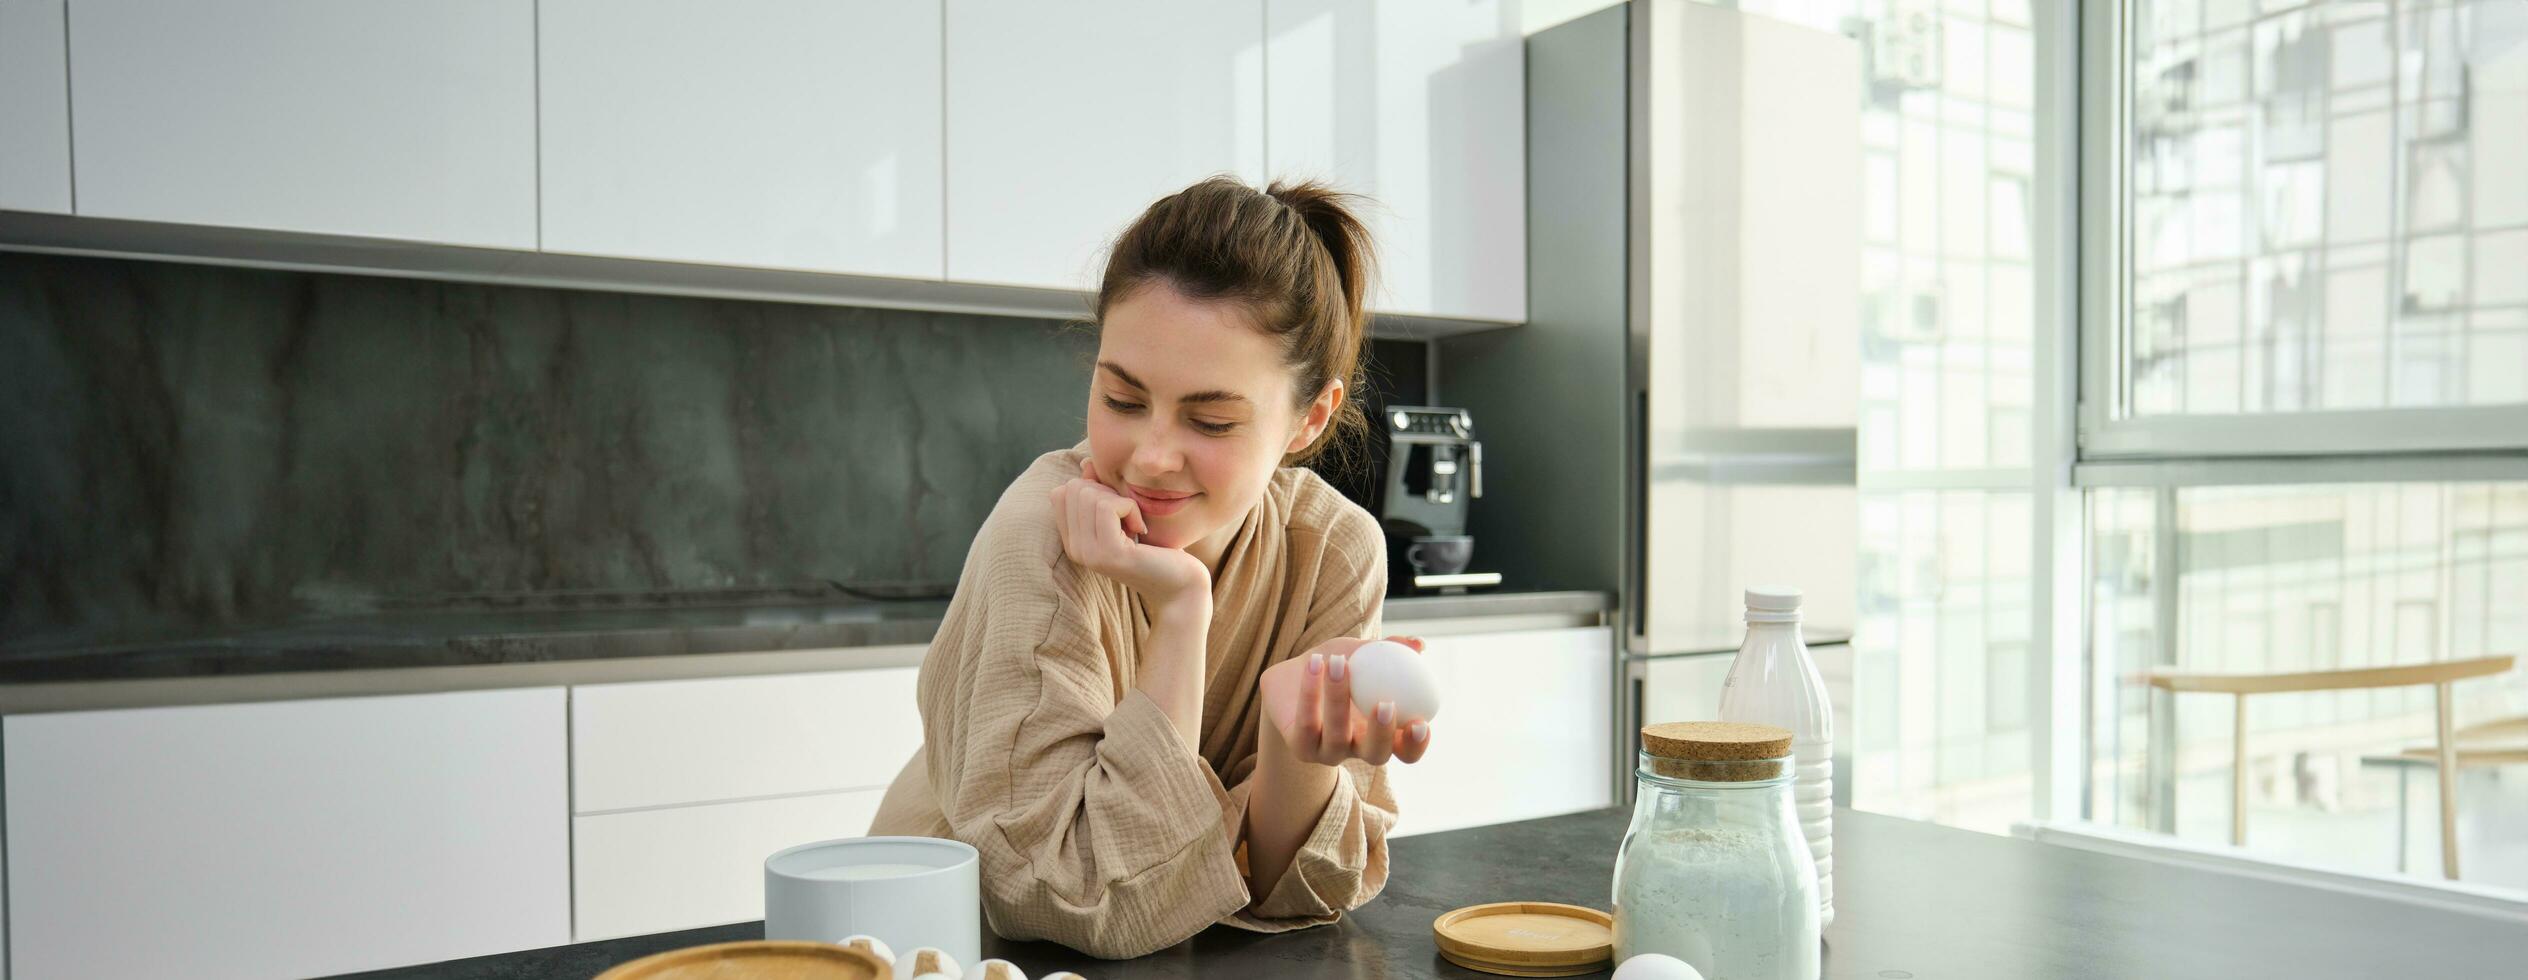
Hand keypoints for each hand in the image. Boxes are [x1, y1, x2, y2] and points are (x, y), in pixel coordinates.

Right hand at [1048, 458, 1210, 609]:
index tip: (1117, 509)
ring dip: (1121, 500)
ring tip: (1135, 524)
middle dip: (1108, 491)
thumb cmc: (1156, 549)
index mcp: (1073, 540)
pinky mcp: (1109, 553)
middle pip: (1075, 488)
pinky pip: (1108, 506)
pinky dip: (1130, 508)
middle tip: (1128, 516)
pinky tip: (1141, 529)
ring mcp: (1089, 553)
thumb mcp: (1123, 514)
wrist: (1180, 587)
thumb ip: (1101, 490)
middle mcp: (1075, 549)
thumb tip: (1086, 462)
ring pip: (1090, 494)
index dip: (1092, 488)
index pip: (1061, 492)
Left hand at [1258, 636, 1434, 765]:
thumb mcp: (1364, 653)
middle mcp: (1357, 748)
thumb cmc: (1337, 665)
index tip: (1421, 721)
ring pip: (1337, 737)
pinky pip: (1307, 723)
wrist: (1291, 675)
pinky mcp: (1300, 746)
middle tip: (1385, 704)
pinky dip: (1311, 692)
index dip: (1416, 743)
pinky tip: (1314, 664)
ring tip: (1340, 663)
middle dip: (1383, 733)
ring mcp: (1328, 751)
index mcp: (1381, 733)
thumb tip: (1418, 644)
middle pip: (1377, 755)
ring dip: (1339, 698)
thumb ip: (1391, 649)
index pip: (1406, 751)